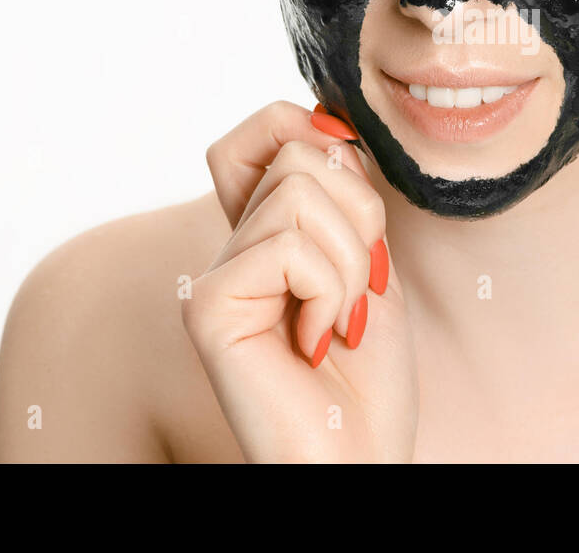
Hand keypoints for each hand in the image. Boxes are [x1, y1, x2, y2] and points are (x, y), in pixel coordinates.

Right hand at [182, 101, 418, 461]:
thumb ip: (344, 193)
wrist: (361, 459)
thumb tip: (323, 120)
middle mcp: (233, 246)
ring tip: (340, 322)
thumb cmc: (370, 378)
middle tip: (362, 288)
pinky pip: (287, 248)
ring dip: (351, 263)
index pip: (270, 127)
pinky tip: (315, 342)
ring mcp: (215, 276)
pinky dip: (327, 292)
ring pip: (300, 193)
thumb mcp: (370, 260)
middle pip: (299, 152)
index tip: (359, 204)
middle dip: (362, 216)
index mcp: (268, 230)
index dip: (317, 135)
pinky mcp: (208, 308)